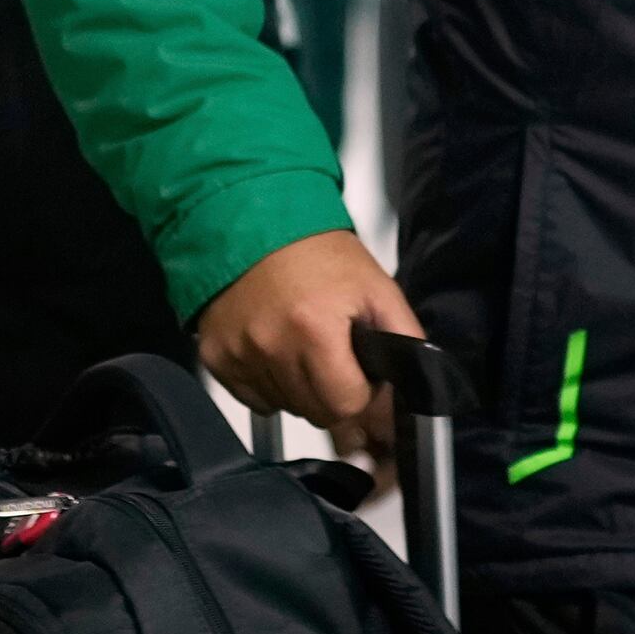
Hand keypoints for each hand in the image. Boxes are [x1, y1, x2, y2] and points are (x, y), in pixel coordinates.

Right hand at [195, 227, 424, 461]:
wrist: (253, 220)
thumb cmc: (314, 250)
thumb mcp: (375, 287)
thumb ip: (403, 337)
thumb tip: (418, 385)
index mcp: (315, 329)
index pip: (347, 404)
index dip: (362, 391)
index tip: (361, 374)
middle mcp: (271, 346)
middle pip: (316, 413)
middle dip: (333, 393)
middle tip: (333, 356)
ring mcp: (239, 354)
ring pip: (285, 408)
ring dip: (300, 389)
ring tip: (302, 347)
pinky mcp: (216, 358)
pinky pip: (252, 399)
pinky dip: (269, 384)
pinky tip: (276, 351)